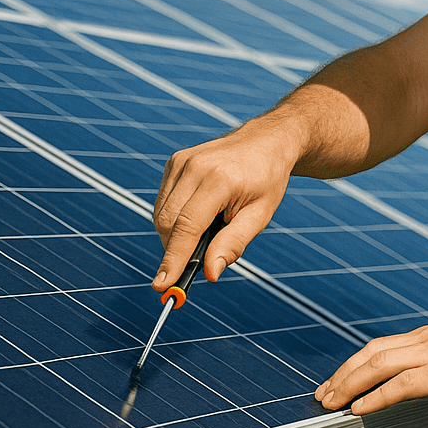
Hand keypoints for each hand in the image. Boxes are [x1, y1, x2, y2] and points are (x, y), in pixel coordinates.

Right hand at [153, 125, 296, 288]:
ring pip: (161, 214)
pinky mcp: (175, 161)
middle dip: (176, 249)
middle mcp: (195, 166)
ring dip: (176, 233)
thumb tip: (209, 273)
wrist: (267, 141)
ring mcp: (181, 161)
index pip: (187, 227)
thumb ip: (233, 244)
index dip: (173, 259)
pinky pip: (164, 201)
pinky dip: (175, 216)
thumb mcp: (260, 215)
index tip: (161, 286)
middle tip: (198, 259)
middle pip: (168, 223)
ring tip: (211, 225)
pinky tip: (201, 211)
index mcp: (219, 180)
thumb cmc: (266, 180)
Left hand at [314, 320, 427, 415]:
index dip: (357, 362)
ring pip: (377, 365)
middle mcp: (426, 340)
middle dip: (343, 372)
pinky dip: (374, 397)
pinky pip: (398, 386)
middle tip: (324, 392)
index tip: (341, 379)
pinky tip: (359, 410)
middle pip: (371, 352)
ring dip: (349, 384)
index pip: (383, 346)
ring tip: (330, 402)